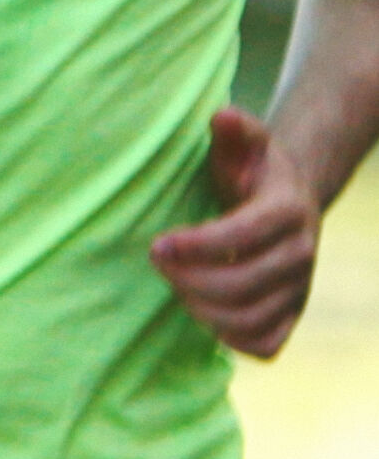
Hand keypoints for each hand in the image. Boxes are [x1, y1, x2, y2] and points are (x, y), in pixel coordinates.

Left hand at [153, 106, 322, 356]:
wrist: (288, 198)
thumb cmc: (252, 168)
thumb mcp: (245, 143)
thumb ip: (235, 130)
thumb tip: (222, 115)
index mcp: (288, 209)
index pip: (241, 236)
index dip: (196, 245)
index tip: (155, 245)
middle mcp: (302, 252)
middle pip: (242, 284)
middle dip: (189, 280)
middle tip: (157, 263)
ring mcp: (299, 287)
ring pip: (251, 319)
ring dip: (202, 310)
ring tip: (175, 287)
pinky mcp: (292, 313)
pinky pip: (266, 343)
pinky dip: (231, 338)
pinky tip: (203, 314)